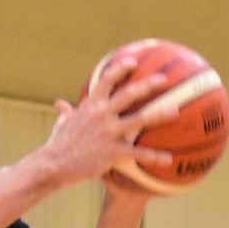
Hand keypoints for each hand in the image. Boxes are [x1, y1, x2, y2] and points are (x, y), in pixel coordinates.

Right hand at [42, 58, 177, 185]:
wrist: (53, 165)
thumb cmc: (57, 145)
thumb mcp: (61, 124)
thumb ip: (65, 113)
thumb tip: (60, 104)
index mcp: (90, 106)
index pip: (107, 81)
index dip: (120, 69)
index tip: (133, 62)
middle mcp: (101, 115)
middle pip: (129, 95)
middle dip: (147, 85)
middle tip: (163, 80)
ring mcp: (108, 133)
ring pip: (139, 120)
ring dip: (159, 115)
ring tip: (176, 111)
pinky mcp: (112, 153)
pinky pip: (138, 154)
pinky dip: (154, 156)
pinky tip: (168, 159)